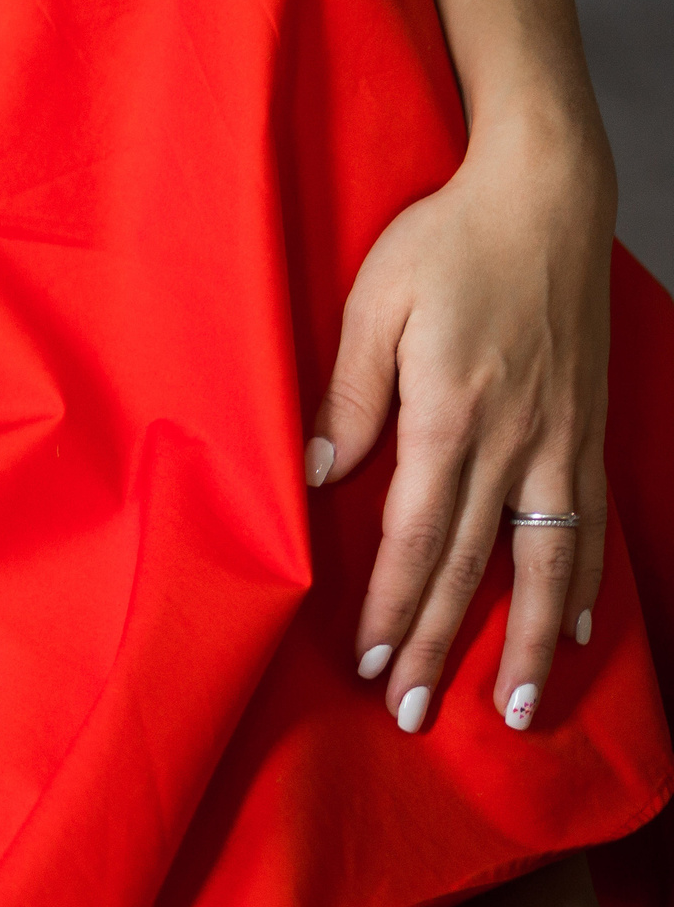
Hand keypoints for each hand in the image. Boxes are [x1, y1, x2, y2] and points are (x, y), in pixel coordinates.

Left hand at [308, 127, 613, 731]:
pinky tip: (579, 628)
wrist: (546, 193)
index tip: (366, 662)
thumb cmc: (447, 242)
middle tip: (412, 714)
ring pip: (544, 563)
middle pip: (471, 566)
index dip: (389, 605)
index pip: (414, 535)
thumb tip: (318, 473)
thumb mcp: (377, 305)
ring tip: (517, 708)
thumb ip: (348, 394)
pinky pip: (587, 524)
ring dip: (529, 641)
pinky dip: (584, 583)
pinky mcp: (586, 428)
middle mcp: (514, 440)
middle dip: (439, 646)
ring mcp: (559, 439)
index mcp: (452, 414)